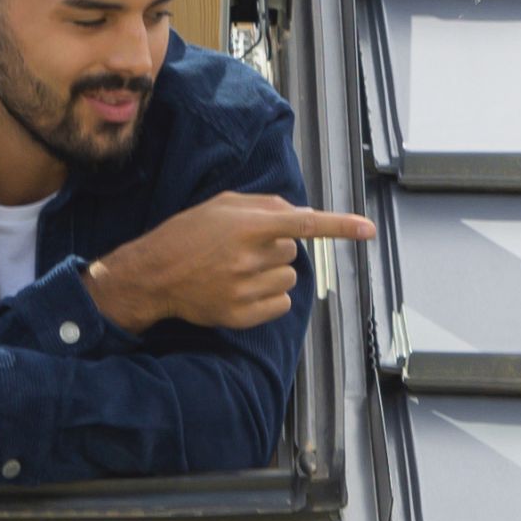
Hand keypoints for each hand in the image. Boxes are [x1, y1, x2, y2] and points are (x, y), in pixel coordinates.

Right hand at [80, 190, 378, 333]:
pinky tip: (242, 290)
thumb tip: (301, 214)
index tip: (368, 230)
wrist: (152, 275)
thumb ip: (264, 205)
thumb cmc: (187, 234)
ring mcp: (243, 290)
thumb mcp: (221, 204)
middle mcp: (247, 258)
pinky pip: (281, 306)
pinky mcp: (240, 316)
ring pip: (289, 279)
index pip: (304, 223)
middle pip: (293, 252)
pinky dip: (271, 299)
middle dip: (276, 247)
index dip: (340, 226)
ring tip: (238, 269)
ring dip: (273, 273)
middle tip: (242, 248)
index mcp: (246, 226)